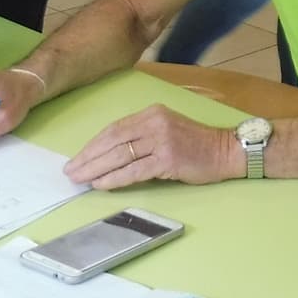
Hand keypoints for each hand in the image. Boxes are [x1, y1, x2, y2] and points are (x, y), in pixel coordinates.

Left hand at [65, 104, 241, 188]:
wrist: (226, 151)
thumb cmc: (196, 144)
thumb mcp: (167, 130)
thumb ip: (142, 136)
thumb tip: (109, 155)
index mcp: (152, 113)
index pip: (114, 129)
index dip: (92, 145)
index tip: (77, 159)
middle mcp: (155, 123)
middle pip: (112, 140)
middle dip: (88, 158)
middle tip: (70, 171)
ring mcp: (162, 140)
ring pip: (120, 155)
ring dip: (96, 169)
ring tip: (80, 180)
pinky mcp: (168, 158)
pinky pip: (134, 170)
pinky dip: (115, 178)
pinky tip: (102, 184)